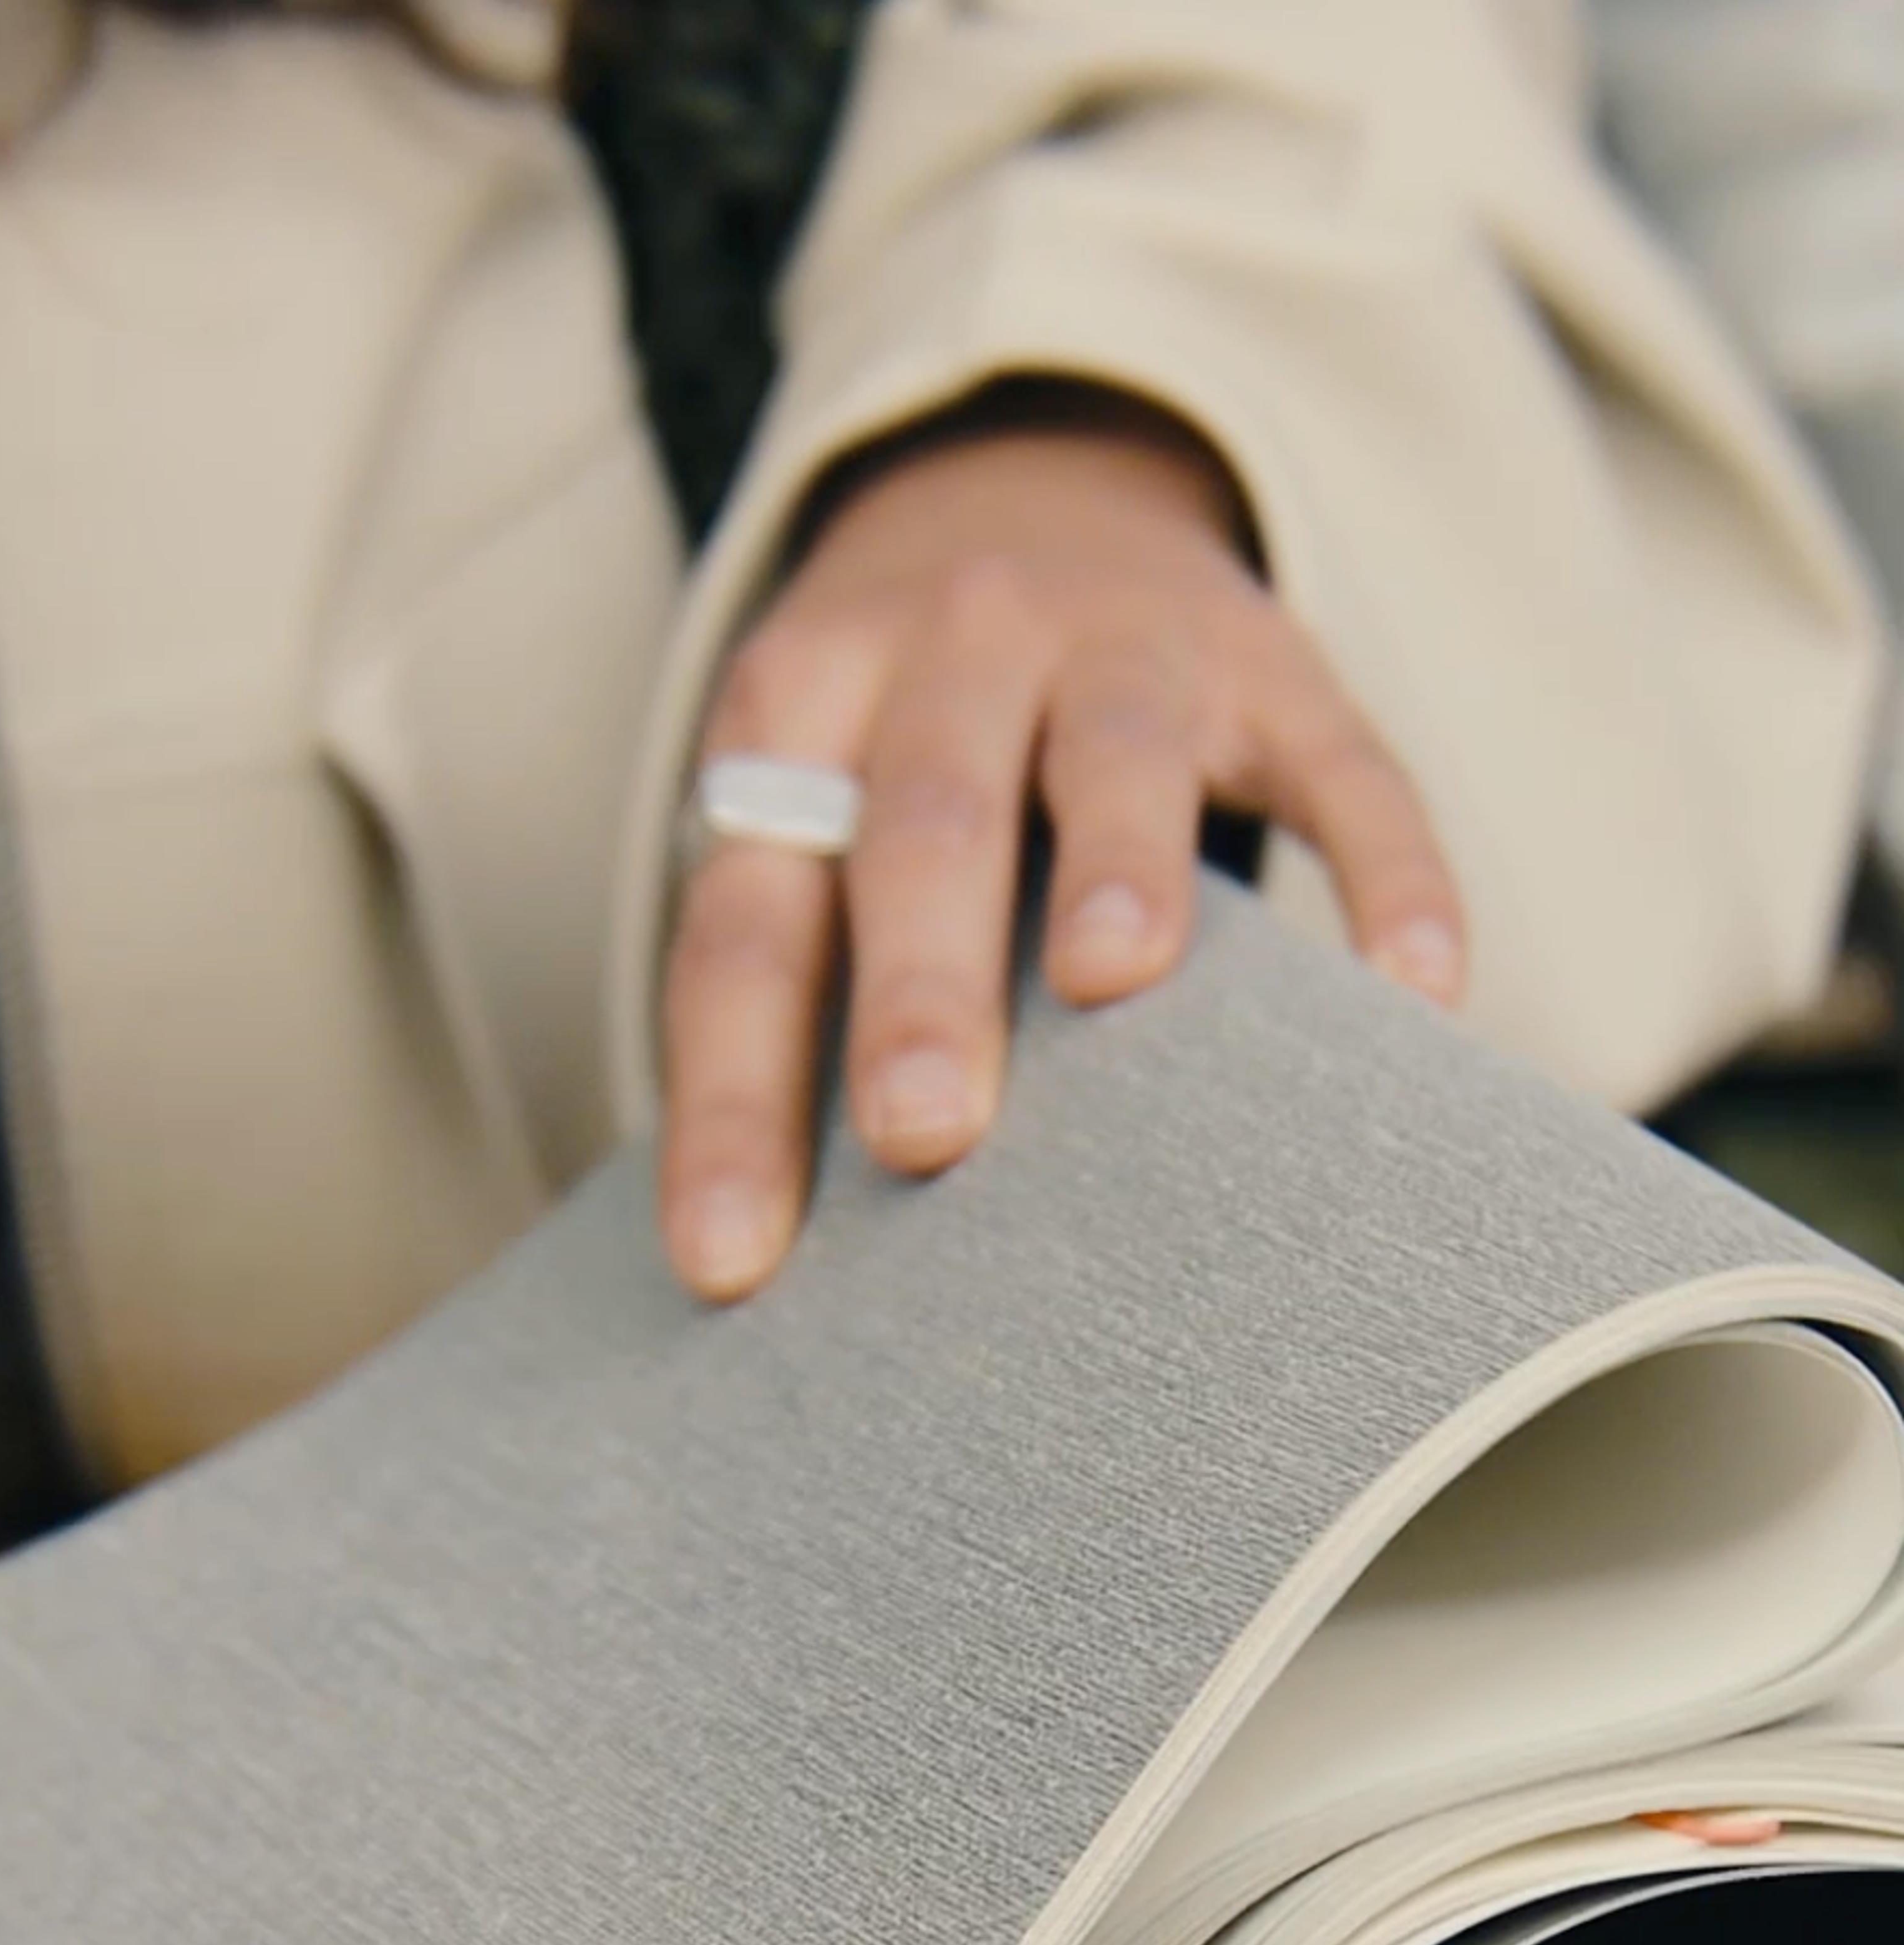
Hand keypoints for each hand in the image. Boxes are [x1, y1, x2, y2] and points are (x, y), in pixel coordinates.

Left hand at [658, 403, 1465, 1297]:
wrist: (1032, 481)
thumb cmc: (901, 742)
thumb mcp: (815, 809)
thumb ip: (800, 982)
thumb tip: (771, 1257)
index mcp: (799, 720)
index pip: (748, 929)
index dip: (731, 1099)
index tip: (728, 1264)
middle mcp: (949, 657)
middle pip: (923, 825)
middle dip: (918, 982)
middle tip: (920, 1132)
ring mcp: (1120, 649)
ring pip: (1115, 756)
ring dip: (1113, 865)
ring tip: (1113, 980)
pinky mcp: (1278, 670)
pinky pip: (1347, 769)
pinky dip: (1387, 875)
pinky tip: (1415, 991)